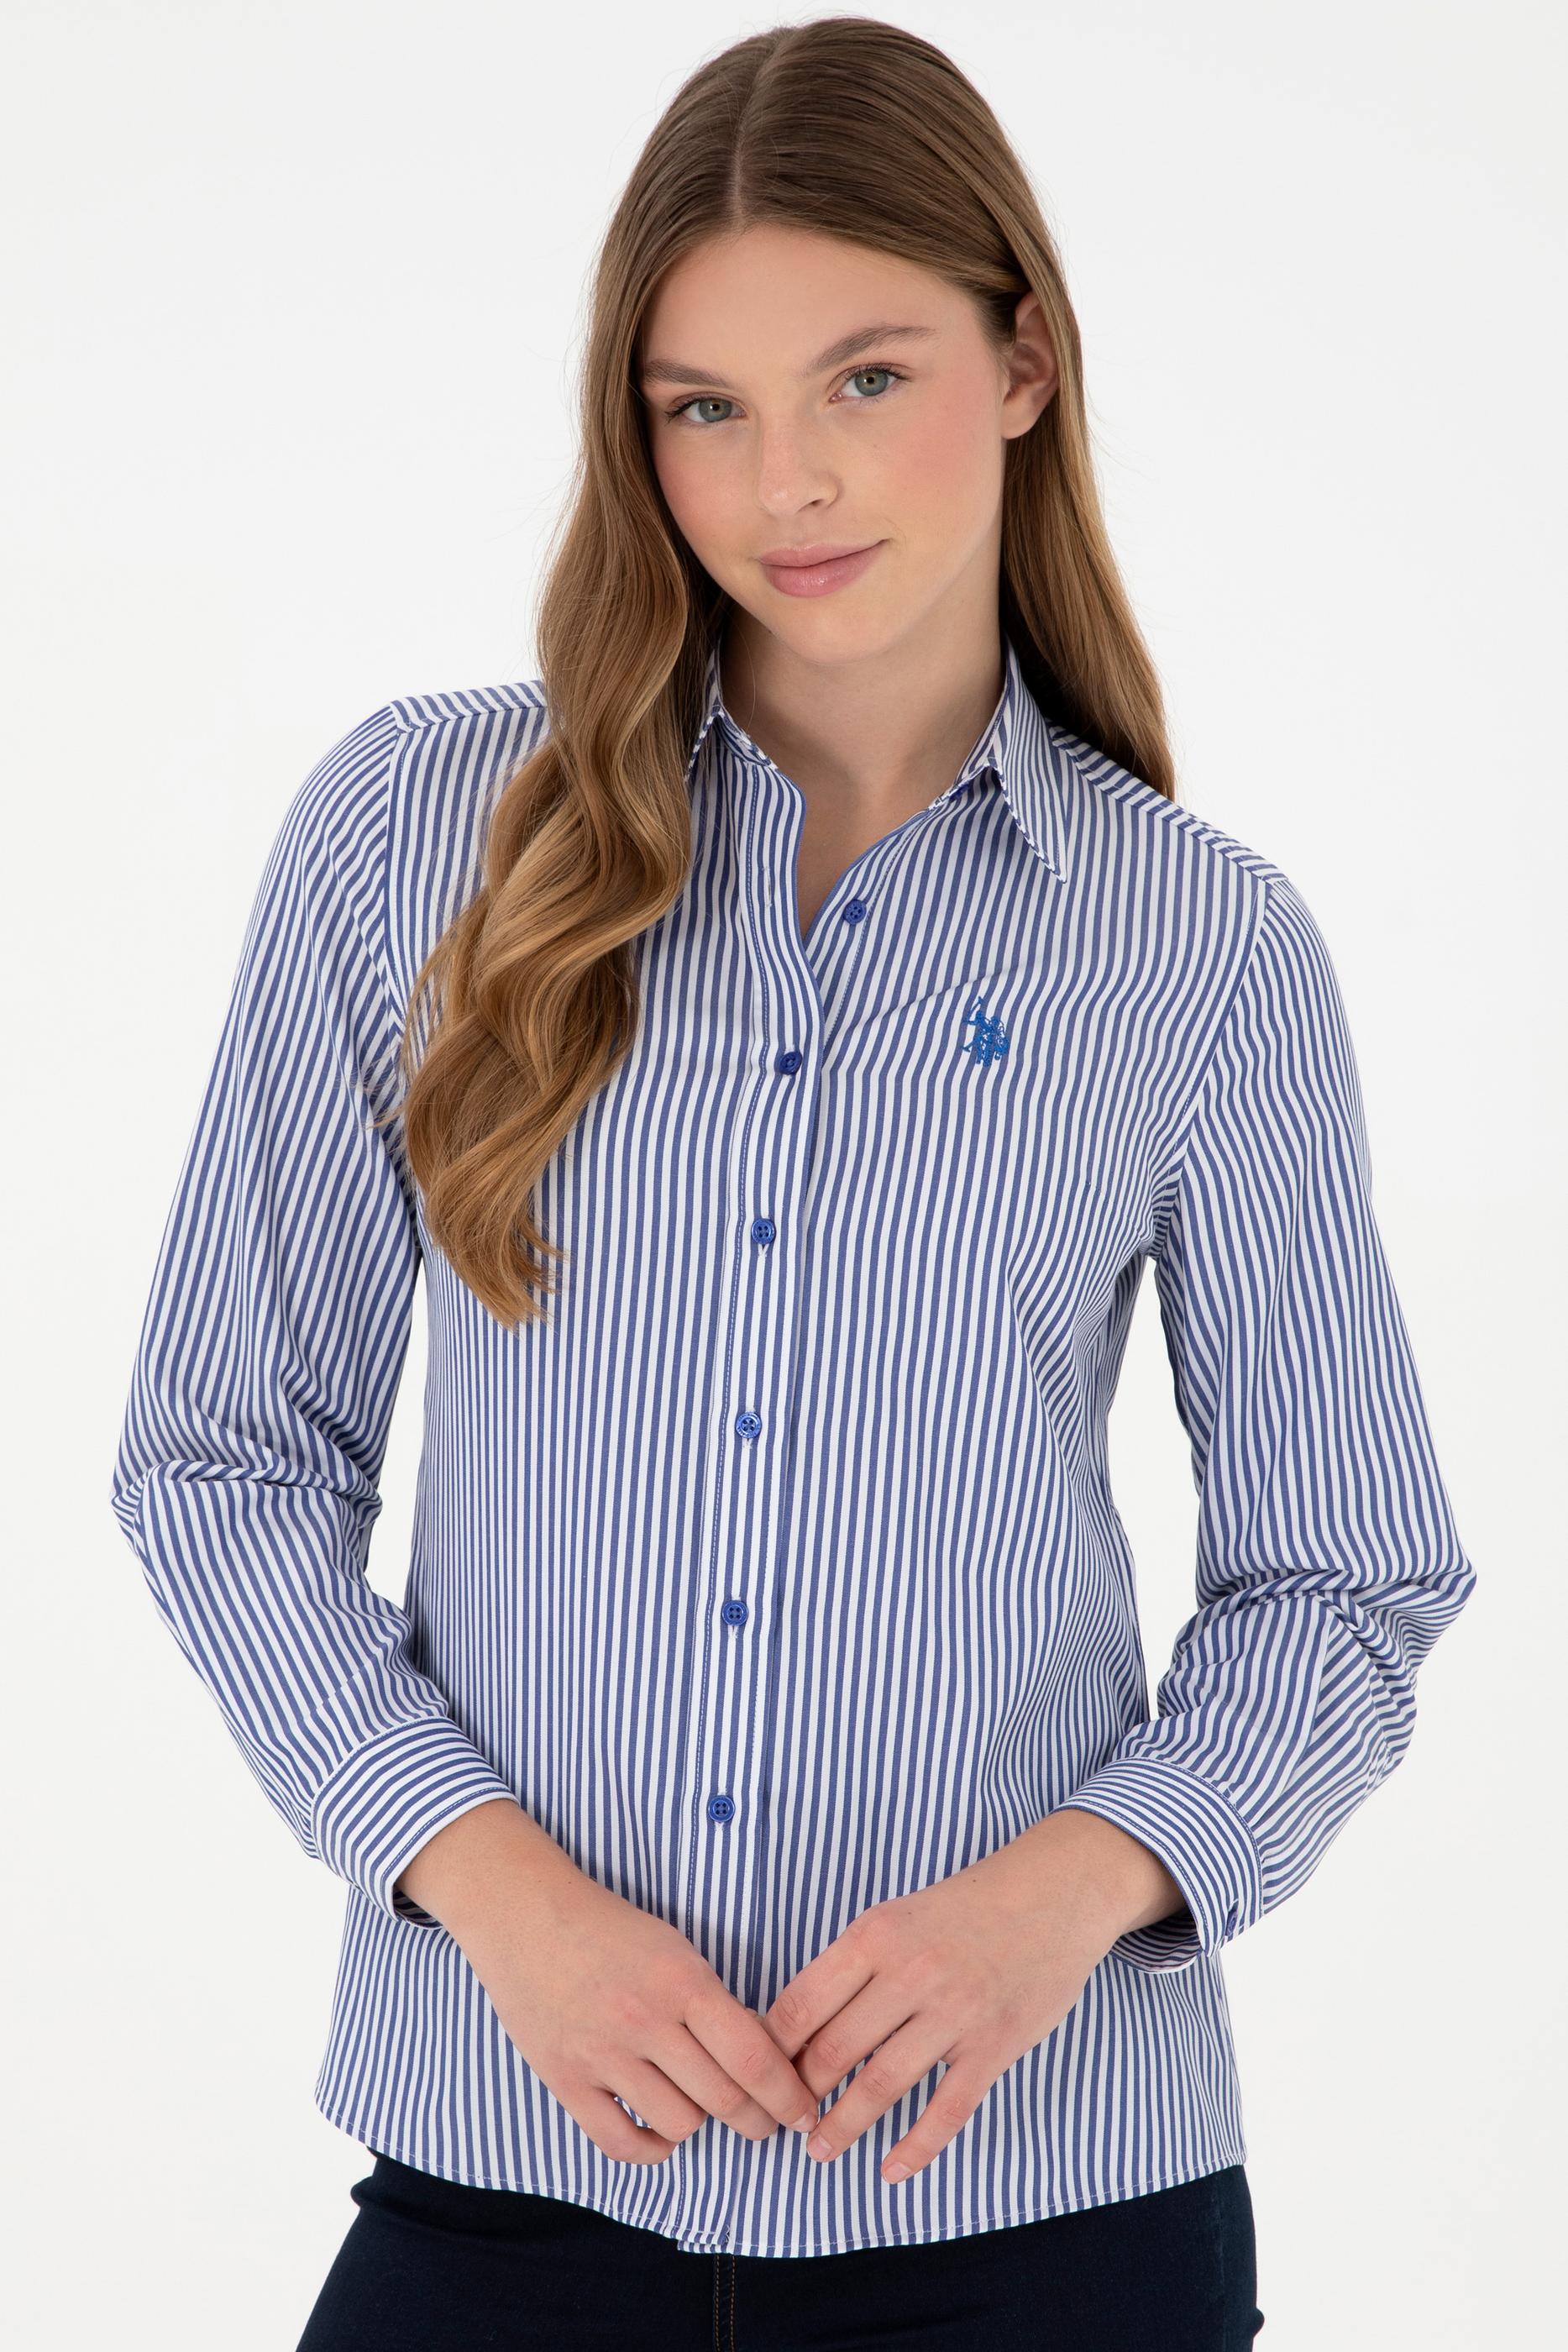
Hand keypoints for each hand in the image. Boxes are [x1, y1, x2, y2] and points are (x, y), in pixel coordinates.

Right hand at [447, 1836, 819, 2166]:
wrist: (525, 1915)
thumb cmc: (611, 1929)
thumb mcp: (676, 1949)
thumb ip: (715, 2003)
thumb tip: (763, 2059)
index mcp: (682, 1980)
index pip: (754, 2058)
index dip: (788, 2095)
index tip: (804, 2111)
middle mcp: (645, 2021)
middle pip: (724, 2099)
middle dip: (757, 2119)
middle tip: (765, 2121)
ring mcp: (602, 2054)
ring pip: (680, 2124)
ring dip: (701, 2121)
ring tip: (699, 2102)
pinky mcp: (565, 2079)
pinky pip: (621, 2143)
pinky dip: (652, 2147)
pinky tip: (660, 2129)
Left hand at [759, 1811, 1157, 2185]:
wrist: (1053, 1893)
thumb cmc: (964, 1907)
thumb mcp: (896, 1916)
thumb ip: (852, 1965)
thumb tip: (798, 2024)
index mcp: (876, 1935)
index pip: (803, 2004)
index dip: (772, 2049)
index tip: (758, 2074)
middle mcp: (911, 1973)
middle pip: (835, 2049)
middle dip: (801, 2094)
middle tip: (784, 2120)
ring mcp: (956, 2013)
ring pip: (883, 2085)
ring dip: (844, 2126)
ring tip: (821, 2151)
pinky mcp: (995, 2045)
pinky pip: (947, 2109)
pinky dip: (916, 2147)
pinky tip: (892, 2170)